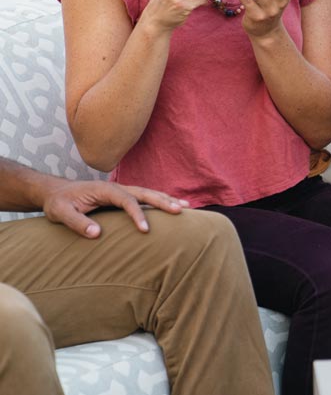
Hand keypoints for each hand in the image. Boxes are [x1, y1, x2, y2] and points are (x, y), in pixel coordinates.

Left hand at [41, 180, 187, 238]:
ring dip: (166, 199)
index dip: (137, 214)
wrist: (55, 192)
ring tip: (185, 207)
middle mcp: (116, 187)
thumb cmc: (58, 203)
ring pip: (147, 193)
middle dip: (163, 201)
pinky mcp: (121, 197)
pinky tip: (170, 206)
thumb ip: (77, 222)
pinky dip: (159, 200)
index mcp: (104, 189)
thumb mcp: (60, 213)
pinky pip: (143, 198)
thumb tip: (97, 234)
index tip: (145, 230)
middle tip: (180, 211)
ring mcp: (120, 191)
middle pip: (144, 192)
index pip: (126, 200)